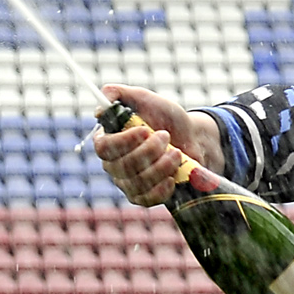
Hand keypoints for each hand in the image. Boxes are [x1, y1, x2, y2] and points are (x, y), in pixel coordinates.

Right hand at [94, 83, 223, 205]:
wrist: (190, 138)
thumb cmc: (165, 118)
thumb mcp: (145, 99)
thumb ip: (122, 94)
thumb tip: (105, 94)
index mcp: (108, 140)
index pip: (103, 147)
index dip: (123, 141)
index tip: (145, 130)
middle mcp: (113, 164)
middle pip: (123, 166)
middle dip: (150, 150)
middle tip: (166, 136)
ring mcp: (126, 183)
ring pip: (138, 182)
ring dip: (161, 166)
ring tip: (177, 152)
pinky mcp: (142, 197)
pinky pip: (147, 199)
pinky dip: (162, 188)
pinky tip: (173, 176)